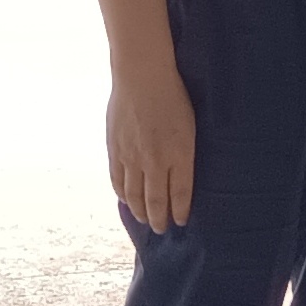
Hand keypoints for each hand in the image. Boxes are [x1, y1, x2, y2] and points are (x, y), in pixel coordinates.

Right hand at [107, 58, 197, 231]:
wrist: (142, 76)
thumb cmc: (173, 95)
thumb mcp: (190, 124)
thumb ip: (184, 151)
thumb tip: (183, 172)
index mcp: (179, 153)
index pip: (180, 193)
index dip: (179, 211)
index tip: (181, 222)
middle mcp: (155, 160)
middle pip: (156, 201)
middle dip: (160, 219)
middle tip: (162, 229)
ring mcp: (132, 157)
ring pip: (135, 196)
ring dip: (141, 212)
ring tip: (146, 220)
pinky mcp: (115, 150)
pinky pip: (118, 181)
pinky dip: (122, 195)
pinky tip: (127, 201)